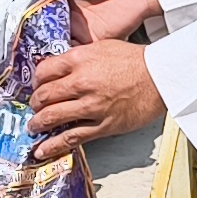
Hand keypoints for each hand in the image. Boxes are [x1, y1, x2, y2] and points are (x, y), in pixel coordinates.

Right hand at [18, 0, 161, 41]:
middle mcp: (50, 2)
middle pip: (18, 9)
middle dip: (6, 14)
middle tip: (2, 16)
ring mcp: (59, 22)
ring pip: (30, 30)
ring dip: (18, 34)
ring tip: (11, 33)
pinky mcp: (72, 39)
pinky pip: (52, 48)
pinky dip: (41, 51)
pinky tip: (31, 49)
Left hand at [30, 39, 165, 159]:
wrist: (161, 77)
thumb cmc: (136, 61)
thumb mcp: (102, 47)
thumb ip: (78, 58)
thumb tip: (60, 68)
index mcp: (79, 60)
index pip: (43, 71)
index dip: (36, 80)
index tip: (37, 85)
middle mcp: (81, 82)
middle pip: (44, 95)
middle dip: (35, 103)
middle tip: (35, 106)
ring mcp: (91, 106)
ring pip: (52, 117)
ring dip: (38, 123)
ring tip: (35, 126)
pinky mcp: (102, 125)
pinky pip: (71, 137)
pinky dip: (53, 146)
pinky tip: (42, 150)